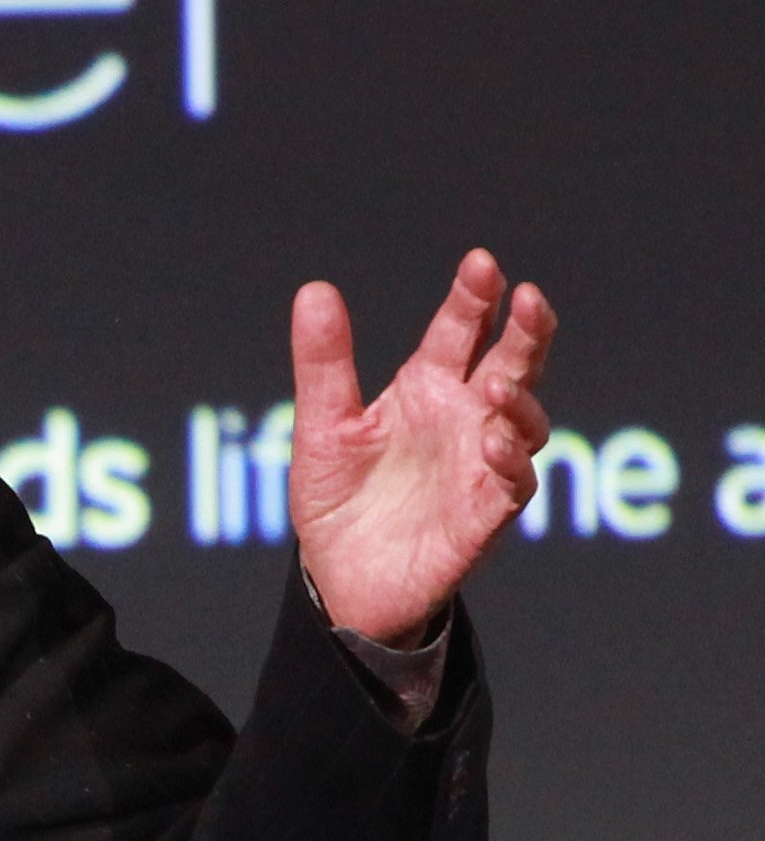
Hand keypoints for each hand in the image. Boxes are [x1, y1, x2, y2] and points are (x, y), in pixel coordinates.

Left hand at [287, 248, 555, 645]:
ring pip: (526, 421)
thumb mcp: (322, 426)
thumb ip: (324, 363)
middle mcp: (465, 418)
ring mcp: (481, 464)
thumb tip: (313, 290)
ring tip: (498, 383)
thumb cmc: (337, 498)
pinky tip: (492, 440)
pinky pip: (513, 484)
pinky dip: (509, 460)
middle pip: (514, 362)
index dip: (474, 297)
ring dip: (520, 399)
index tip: (480, 263)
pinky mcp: (485, 515)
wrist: (338, 577)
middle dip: (527, 331)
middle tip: (529, 298)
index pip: (461, 331)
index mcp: (427, 388)